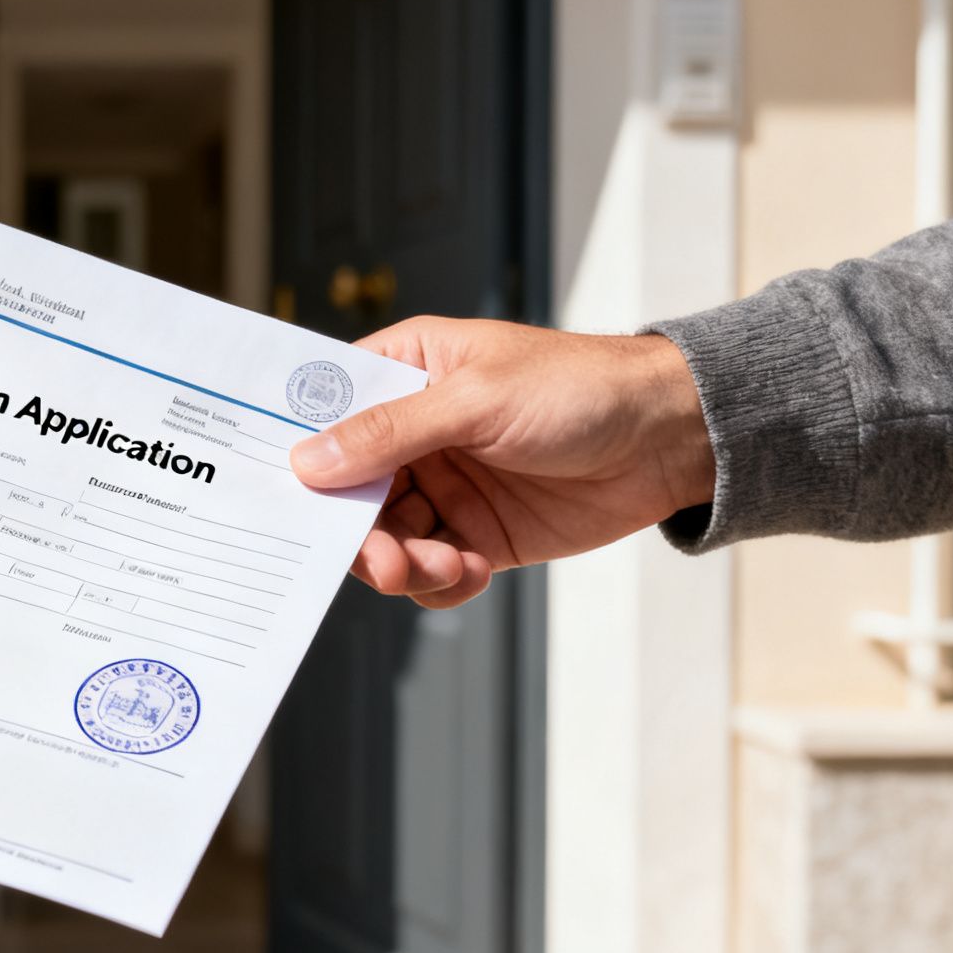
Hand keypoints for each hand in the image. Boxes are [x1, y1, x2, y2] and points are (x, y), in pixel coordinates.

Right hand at [289, 317, 715, 607]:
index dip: (299, 453)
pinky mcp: (476, 532)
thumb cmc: (580, 388)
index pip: (327, 412)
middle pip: (348, 491)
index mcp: (406, 372)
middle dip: (357, 531)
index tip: (282, 496)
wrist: (669, 439)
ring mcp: (443, 485)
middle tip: (376, 559)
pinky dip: (439, 580)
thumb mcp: (476, 399)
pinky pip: (431, 569)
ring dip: (402, 562)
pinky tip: (467, 571)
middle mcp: (415, 432)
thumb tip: (309, 460)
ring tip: (438, 564)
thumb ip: (391, 431)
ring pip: (385, 538)